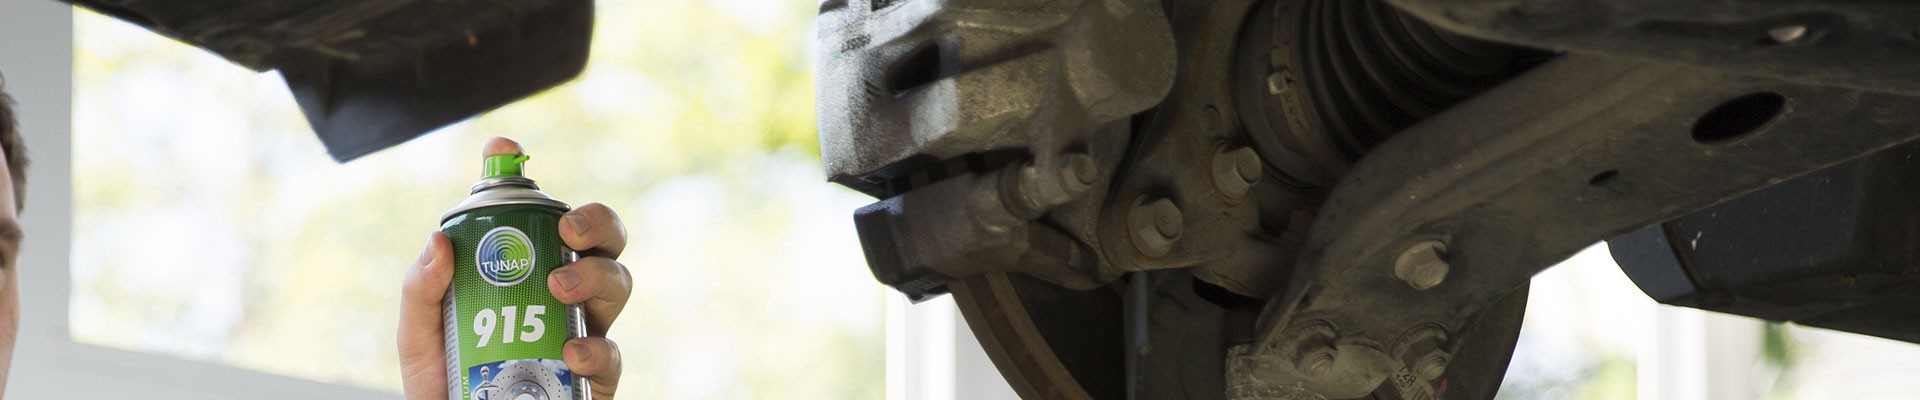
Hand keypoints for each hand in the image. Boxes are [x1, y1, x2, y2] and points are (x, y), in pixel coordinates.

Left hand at [400, 137, 631, 398]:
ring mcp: (585, 330)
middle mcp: (564, 294)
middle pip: (601, 239)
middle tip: (567, 231)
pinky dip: (596, 349)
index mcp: (526, 271)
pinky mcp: (596, 378)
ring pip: (618, 283)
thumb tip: (440, 240)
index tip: (504, 151)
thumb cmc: (443, 383)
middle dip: (596, 221)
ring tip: (560, 287)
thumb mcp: (419, 335)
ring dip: (596, 275)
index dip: (521, 173)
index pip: (534, 213)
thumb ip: (421, 290)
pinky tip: (572, 350)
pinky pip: (613, 355)